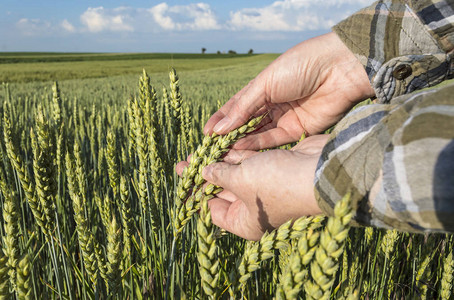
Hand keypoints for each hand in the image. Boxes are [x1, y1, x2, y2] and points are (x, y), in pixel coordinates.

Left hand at [198, 135, 328, 240]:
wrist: (317, 171)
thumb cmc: (276, 184)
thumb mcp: (239, 180)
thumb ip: (218, 175)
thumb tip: (203, 172)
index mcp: (245, 222)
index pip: (212, 210)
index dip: (195, 194)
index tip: (182, 178)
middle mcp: (255, 209)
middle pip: (222, 191)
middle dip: (205, 175)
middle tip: (186, 161)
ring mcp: (265, 189)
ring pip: (236, 175)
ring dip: (220, 162)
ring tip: (200, 150)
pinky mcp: (274, 170)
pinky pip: (250, 163)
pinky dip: (238, 154)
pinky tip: (222, 144)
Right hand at [204, 32, 373, 150]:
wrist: (338, 69)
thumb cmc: (299, 66)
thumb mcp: (265, 84)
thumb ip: (243, 107)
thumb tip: (219, 128)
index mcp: (263, 88)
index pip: (237, 106)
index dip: (222, 119)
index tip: (206, 132)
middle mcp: (272, 104)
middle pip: (247, 123)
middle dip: (230, 135)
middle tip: (213, 148)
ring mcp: (285, 118)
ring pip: (258, 134)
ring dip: (241, 143)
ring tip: (223, 152)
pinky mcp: (299, 131)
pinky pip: (274, 140)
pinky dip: (258, 145)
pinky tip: (242, 150)